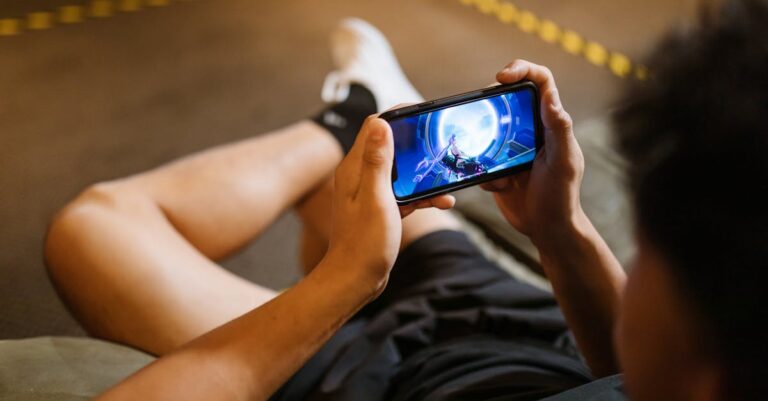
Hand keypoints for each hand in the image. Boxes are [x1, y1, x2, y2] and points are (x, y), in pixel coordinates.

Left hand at [326, 116, 453, 295]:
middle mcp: (360, 176)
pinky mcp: (380, 209)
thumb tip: (381, 122)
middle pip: (391, 147)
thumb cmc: (364, 243)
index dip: (397, 116)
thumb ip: (378, 160)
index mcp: (355, 168)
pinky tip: (443, 202)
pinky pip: (405, 194)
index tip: (422, 113)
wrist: (355, 280)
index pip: (374, 126)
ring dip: (423, 173)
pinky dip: (423, 195)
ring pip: (401, 171)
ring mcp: (370, 193)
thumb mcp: (376, 197)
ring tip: (446, 177)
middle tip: (440, 142)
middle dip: (416, 144)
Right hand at [482, 60, 584, 247]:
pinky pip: (479, 159)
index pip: (539, 81)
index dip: (521, 69)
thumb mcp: (564, 163)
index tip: (501, 78)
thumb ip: (559, 130)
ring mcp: (511, 148)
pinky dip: (484, 172)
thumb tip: (550, 98)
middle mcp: (530, 129)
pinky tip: (501, 187)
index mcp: (550, 122)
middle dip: (491, 111)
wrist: (548, 230)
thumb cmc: (563, 196)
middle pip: (505, 99)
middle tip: (485, 124)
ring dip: (485, 148)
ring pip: (486, 130)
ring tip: (503, 171)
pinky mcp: (496, 166)